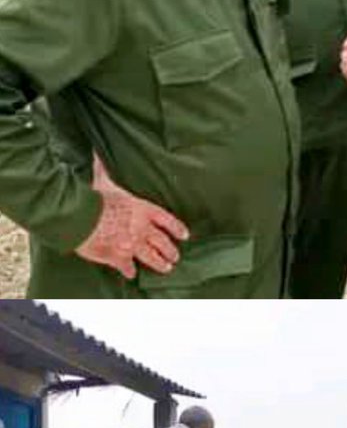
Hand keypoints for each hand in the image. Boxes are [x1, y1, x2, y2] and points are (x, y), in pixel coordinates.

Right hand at [76, 156, 187, 279]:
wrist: (81, 218)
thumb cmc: (95, 198)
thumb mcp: (103, 180)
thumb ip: (103, 169)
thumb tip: (97, 152)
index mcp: (143, 210)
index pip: (167, 220)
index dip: (177, 228)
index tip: (185, 235)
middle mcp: (142, 229)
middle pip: (162, 242)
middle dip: (171, 250)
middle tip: (175, 256)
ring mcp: (132, 245)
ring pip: (152, 257)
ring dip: (160, 263)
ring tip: (167, 268)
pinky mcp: (118, 257)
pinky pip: (127, 267)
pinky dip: (129, 271)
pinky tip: (131, 274)